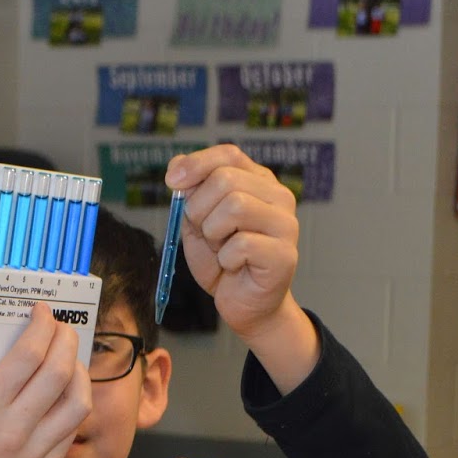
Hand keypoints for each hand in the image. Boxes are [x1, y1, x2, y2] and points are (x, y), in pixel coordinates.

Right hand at [0, 307, 91, 457]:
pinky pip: (71, 429)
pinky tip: (61, 394)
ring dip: (79, 373)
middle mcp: (13, 429)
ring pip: (79, 403)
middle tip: (62, 330)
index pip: (29, 354)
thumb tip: (24, 341)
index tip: (43, 313)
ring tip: (69, 361)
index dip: (42, 326)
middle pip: (59, 372)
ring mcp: (32, 452)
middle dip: (66, 341)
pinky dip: (70, 404)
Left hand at [166, 144, 300, 340]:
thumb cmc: (222, 261)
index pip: (229, 154)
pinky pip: (241, 244)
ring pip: (235, 206)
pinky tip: (234, 266)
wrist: (242, 303)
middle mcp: (278, 197)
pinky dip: (225, 259)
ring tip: (221, 249)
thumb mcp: (197, 223)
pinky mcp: (284, 254)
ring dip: (212, 233)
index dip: (197, 163)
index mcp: (257, 182)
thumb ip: (191, 194)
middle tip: (205, 234)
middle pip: (225, 179)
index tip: (171, 181)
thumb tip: (177, 164)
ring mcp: (285, 224)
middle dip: (199, 209)